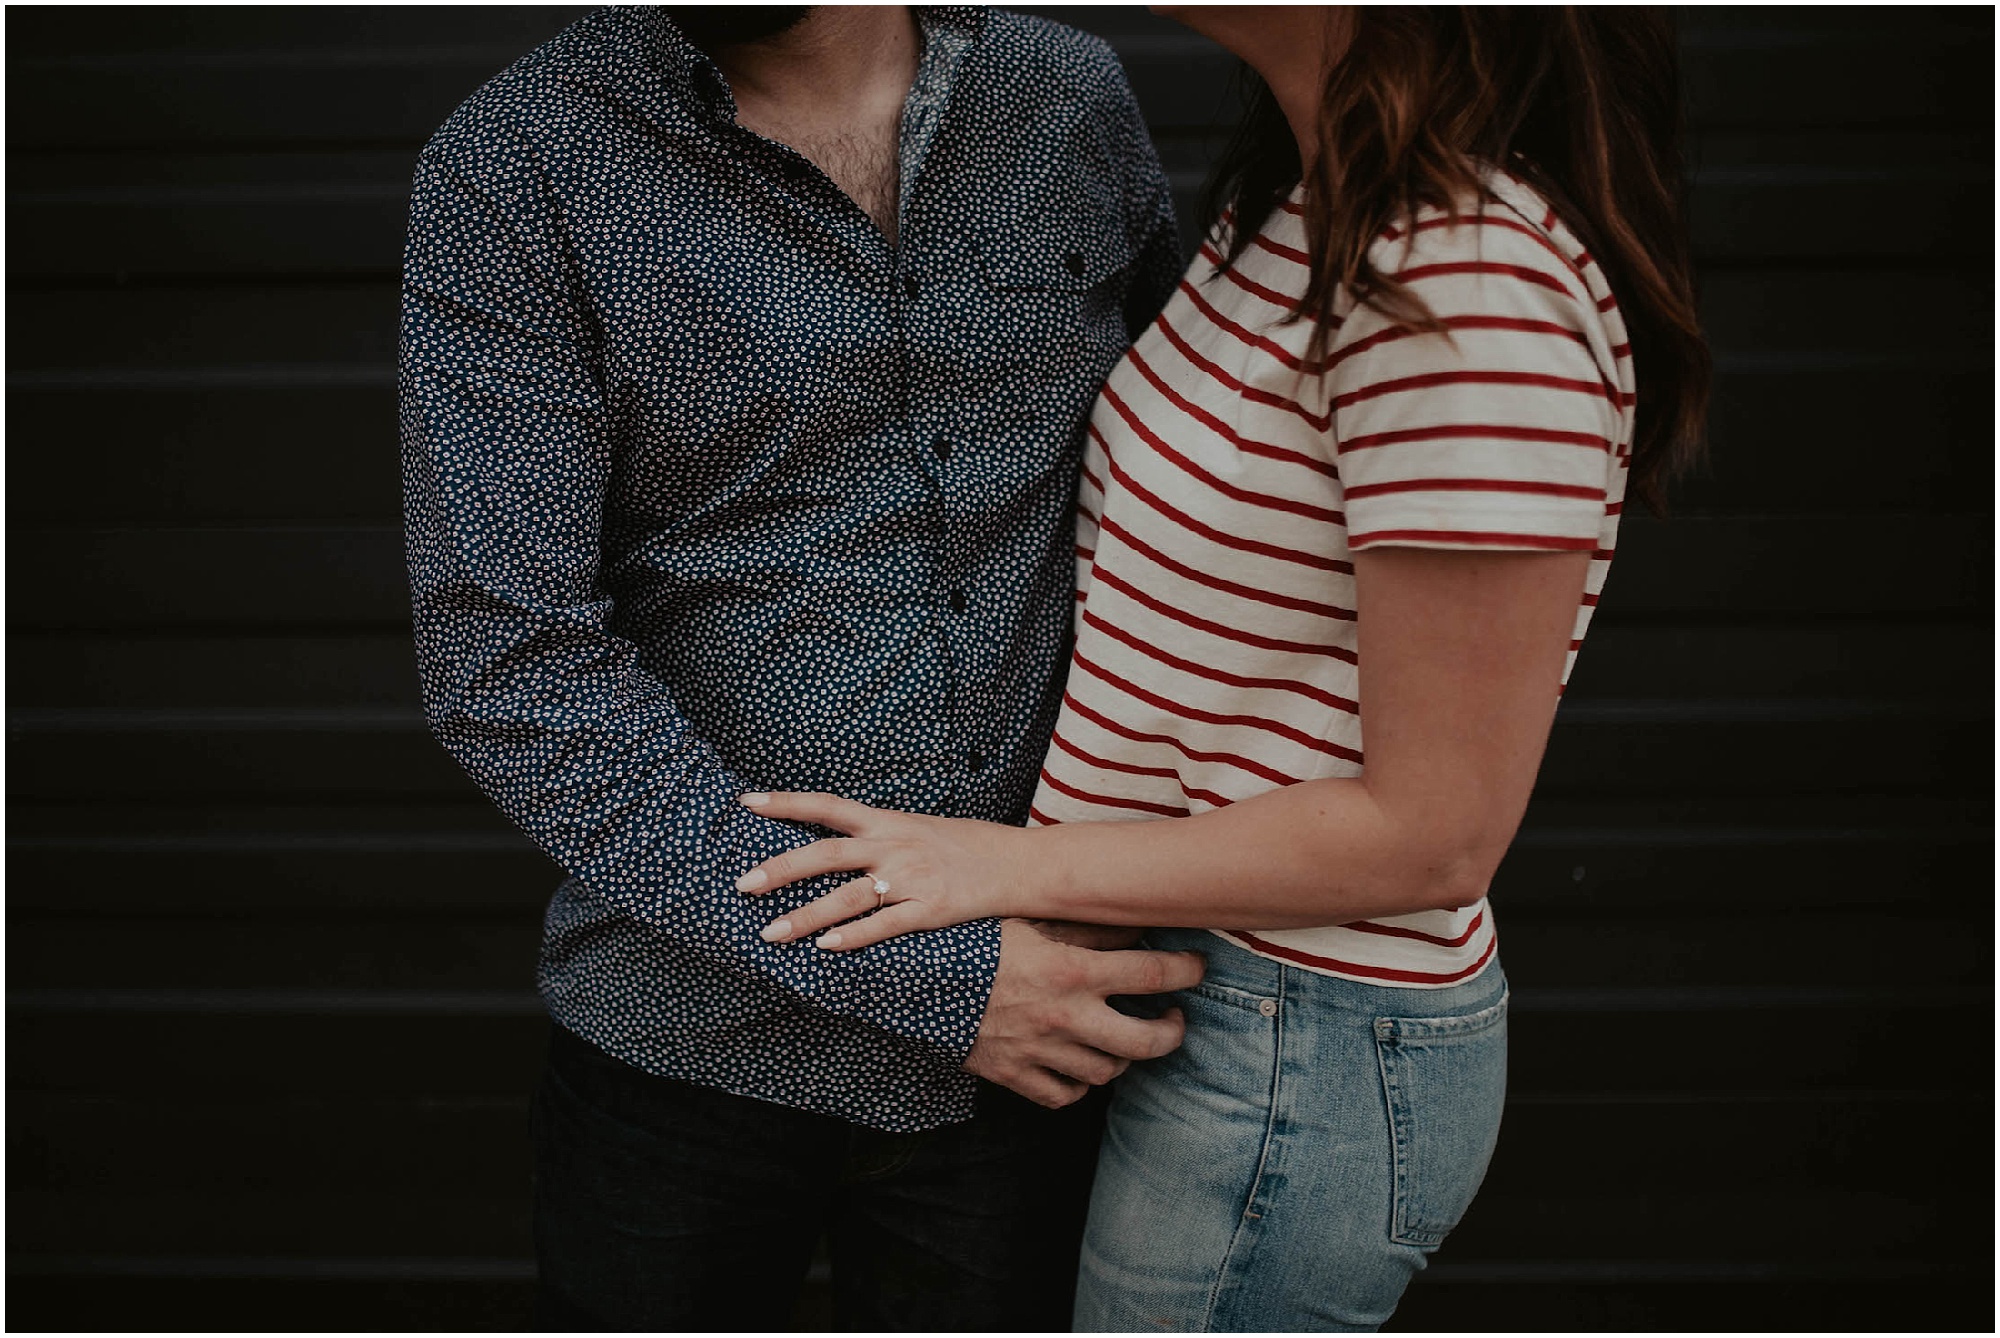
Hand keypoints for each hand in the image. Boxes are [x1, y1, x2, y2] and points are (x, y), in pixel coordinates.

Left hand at [734, 790, 1042, 949]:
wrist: (1020, 865)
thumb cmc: (968, 846)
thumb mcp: (919, 828)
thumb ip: (880, 835)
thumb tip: (840, 843)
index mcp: (888, 822)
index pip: (827, 806)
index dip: (786, 803)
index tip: (747, 802)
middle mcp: (894, 846)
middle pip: (826, 855)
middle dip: (780, 870)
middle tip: (742, 885)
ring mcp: (911, 878)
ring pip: (847, 898)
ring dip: (805, 917)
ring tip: (770, 934)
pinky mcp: (930, 910)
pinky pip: (885, 926)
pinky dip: (854, 937)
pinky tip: (827, 948)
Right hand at [964, 919, 1204, 1107]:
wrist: (914, 979)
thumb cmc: (976, 940)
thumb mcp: (1033, 920)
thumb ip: (1087, 927)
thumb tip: (1135, 924)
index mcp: (1073, 971)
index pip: (1153, 974)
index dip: (1187, 971)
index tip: (1198, 968)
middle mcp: (1066, 1016)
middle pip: (1146, 1042)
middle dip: (1172, 1032)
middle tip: (1174, 1019)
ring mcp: (1042, 1051)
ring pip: (1107, 1073)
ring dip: (1124, 1058)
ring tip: (1125, 1039)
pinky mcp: (1016, 1075)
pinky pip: (1064, 1095)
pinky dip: (1079, 1086)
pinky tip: (1080, 1065)